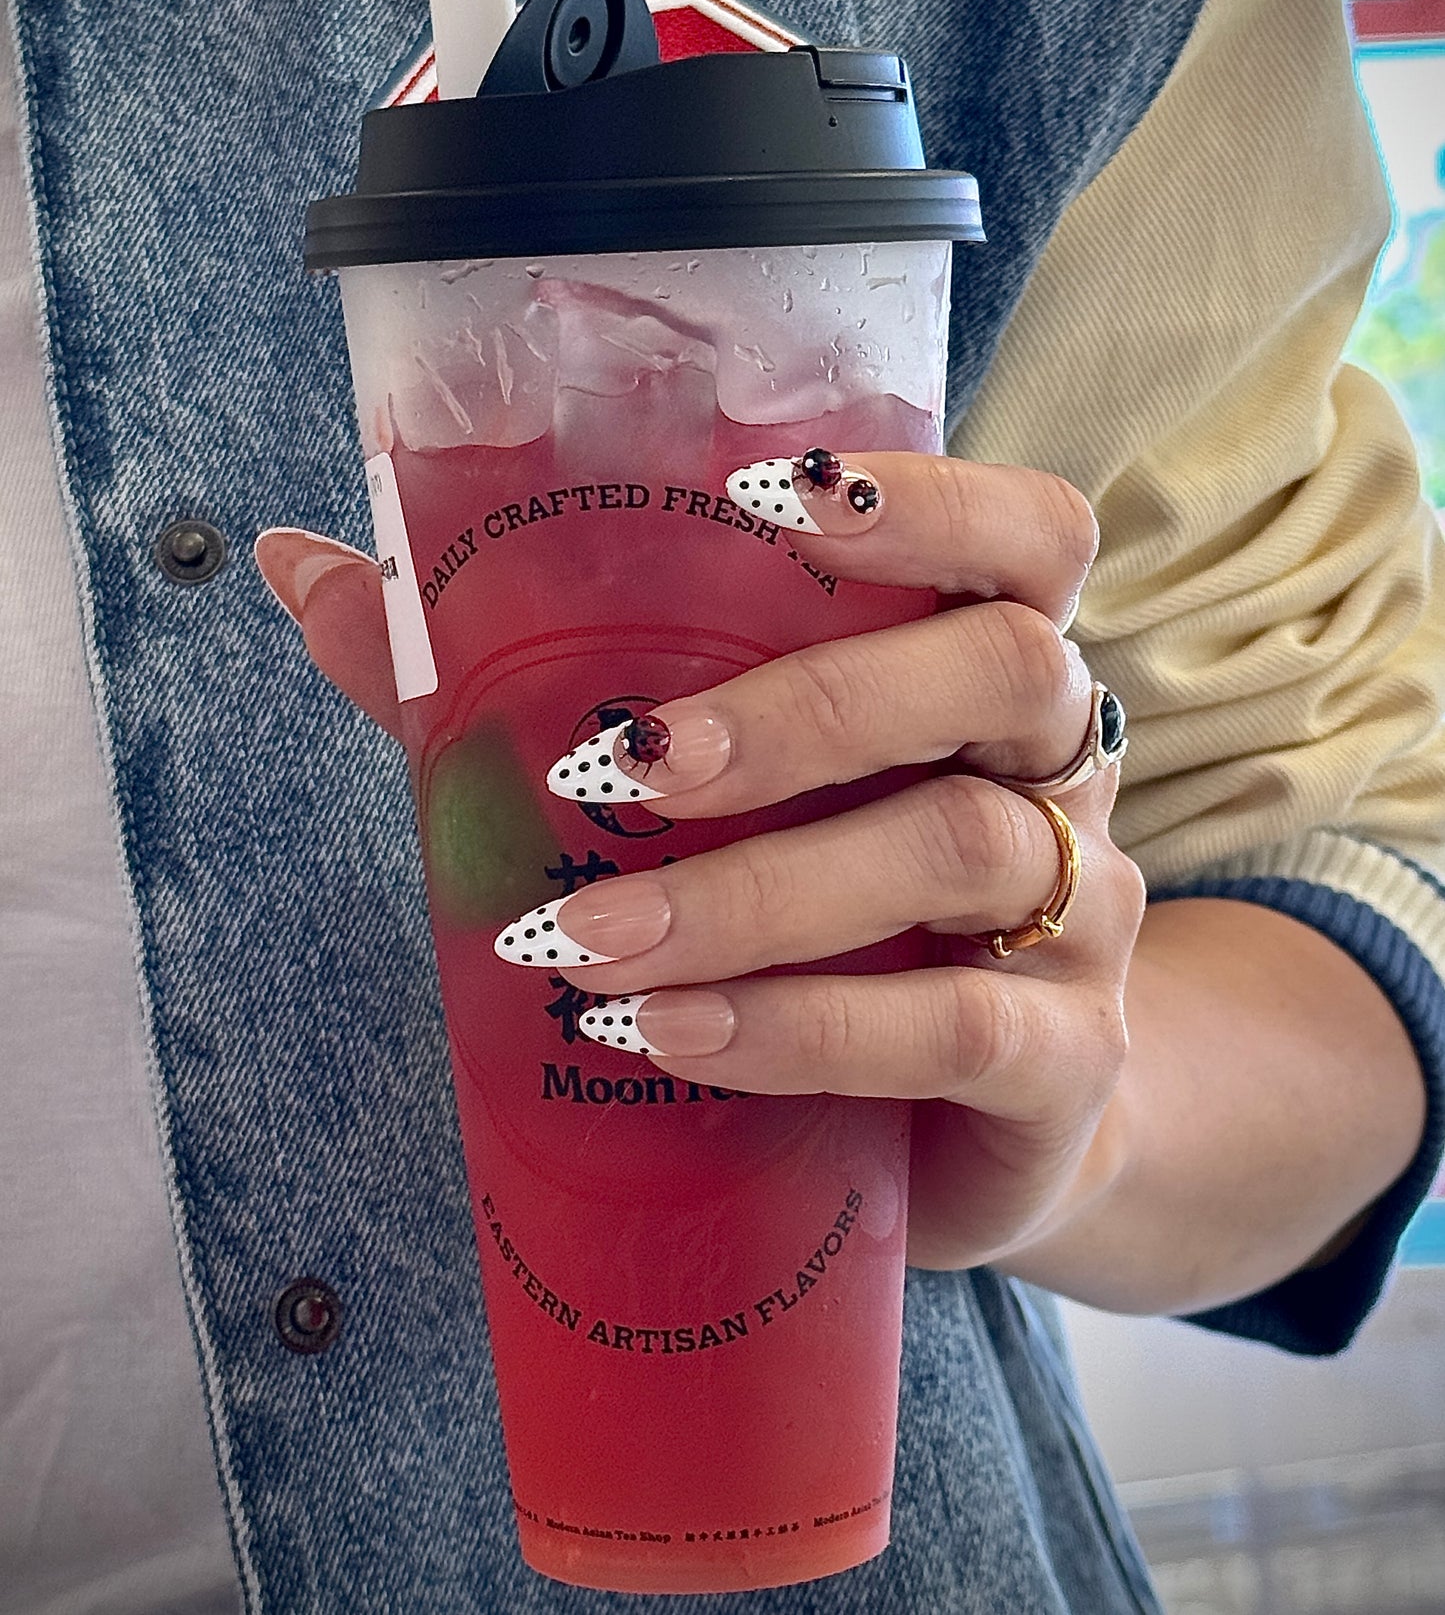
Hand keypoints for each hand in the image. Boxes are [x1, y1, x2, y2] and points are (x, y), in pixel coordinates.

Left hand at [255, 455, 1145, 1270]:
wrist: (967, 1132)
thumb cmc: (818, 918)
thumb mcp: (688, 791)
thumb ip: (509, 678)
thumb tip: (305, 564)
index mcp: (980, 672)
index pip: (1025, 537)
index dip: (923, 501)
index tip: (763, 497)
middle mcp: (1058, 767)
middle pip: (1002, 668)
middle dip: (810, 703)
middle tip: (631, 758)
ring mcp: (1083, 914)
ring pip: (962, 848)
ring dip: (761, 891)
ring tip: (593, 942)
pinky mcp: (1068, 1060)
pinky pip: (964, 1025)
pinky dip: (808, 1025)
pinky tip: (678, 1036)